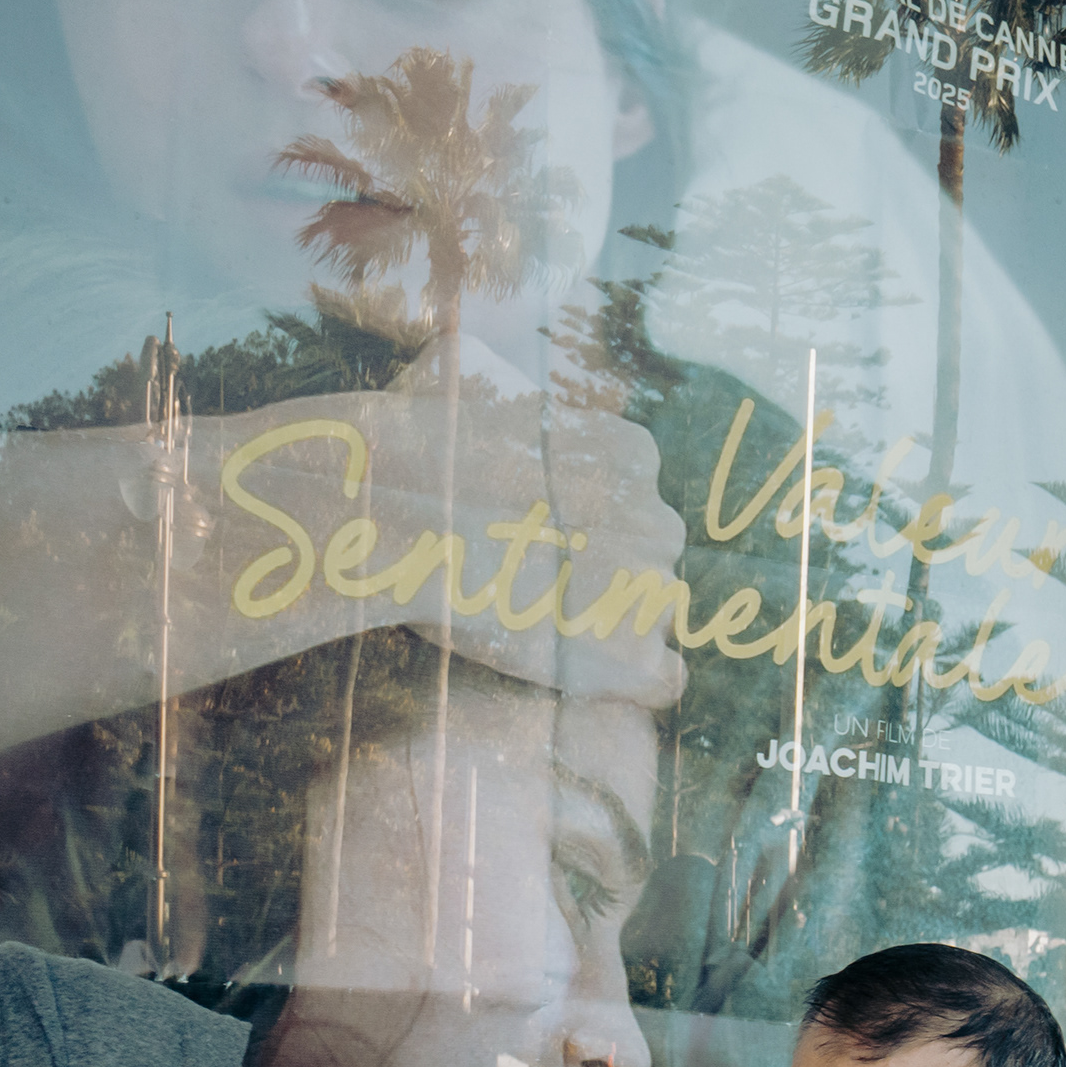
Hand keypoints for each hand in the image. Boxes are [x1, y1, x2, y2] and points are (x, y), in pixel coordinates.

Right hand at [211, 376, 689, 708]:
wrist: (402, 521)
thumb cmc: (416, 460)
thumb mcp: (475, 398)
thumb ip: (512, 419)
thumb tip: (470, 383)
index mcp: (631, 456)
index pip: (636, 501)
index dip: (589, 527)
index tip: (541, 539)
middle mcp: (659, 520)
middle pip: (647, 560)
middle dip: (602, 575)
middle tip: (532, 588)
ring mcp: (653, 590)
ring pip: (649, 616)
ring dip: (606, 625)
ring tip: (536, 627)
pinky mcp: (635, 658)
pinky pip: (662, 682)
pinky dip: (623, 684)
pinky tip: (579, 676)